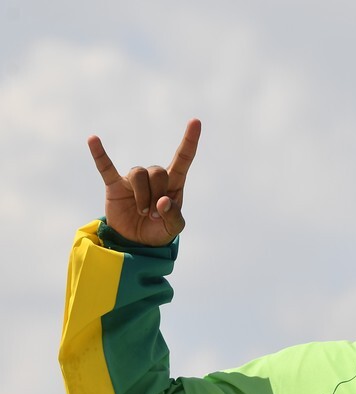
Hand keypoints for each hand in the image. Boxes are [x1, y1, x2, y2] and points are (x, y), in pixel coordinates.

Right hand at [87, 119, 201, 245]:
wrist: (136, 242)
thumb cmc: (159, 230)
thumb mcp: (174, 229)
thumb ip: (173, 216)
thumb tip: (163, 202)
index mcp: (173, 184)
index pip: (183, 158)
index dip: (189, 141)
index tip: (195, 121)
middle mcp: (154, 177)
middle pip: (158, 172)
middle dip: (157, 194)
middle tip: (154, 214)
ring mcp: (133, 180)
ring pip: (139, 175)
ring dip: (142, 196)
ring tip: (142, 212)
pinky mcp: (115, 185)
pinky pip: (105, 167)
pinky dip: (99, 154)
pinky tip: (93, 139)